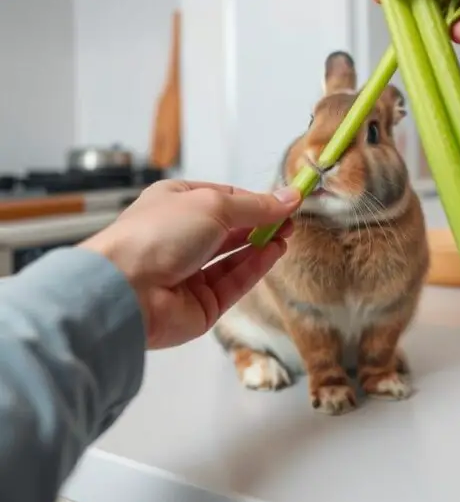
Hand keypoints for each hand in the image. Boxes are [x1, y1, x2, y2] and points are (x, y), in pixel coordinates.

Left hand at [82, 180, 299, 349]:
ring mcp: (188, 272)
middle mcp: (179, 237)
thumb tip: (289, 197)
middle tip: (291, 220)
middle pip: (229, 228)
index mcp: (174, 203)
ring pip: (232, 258)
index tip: (285, 201)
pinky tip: (274, 253)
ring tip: (286, 235)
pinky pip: (233, 283)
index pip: (222, 197)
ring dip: (260, 245)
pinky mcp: (200, 304)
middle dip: (260, 223)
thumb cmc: (158, 234)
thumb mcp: (213, 205)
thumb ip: (255, 206)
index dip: (254, 199)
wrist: (127, 290)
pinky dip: (254, 268)